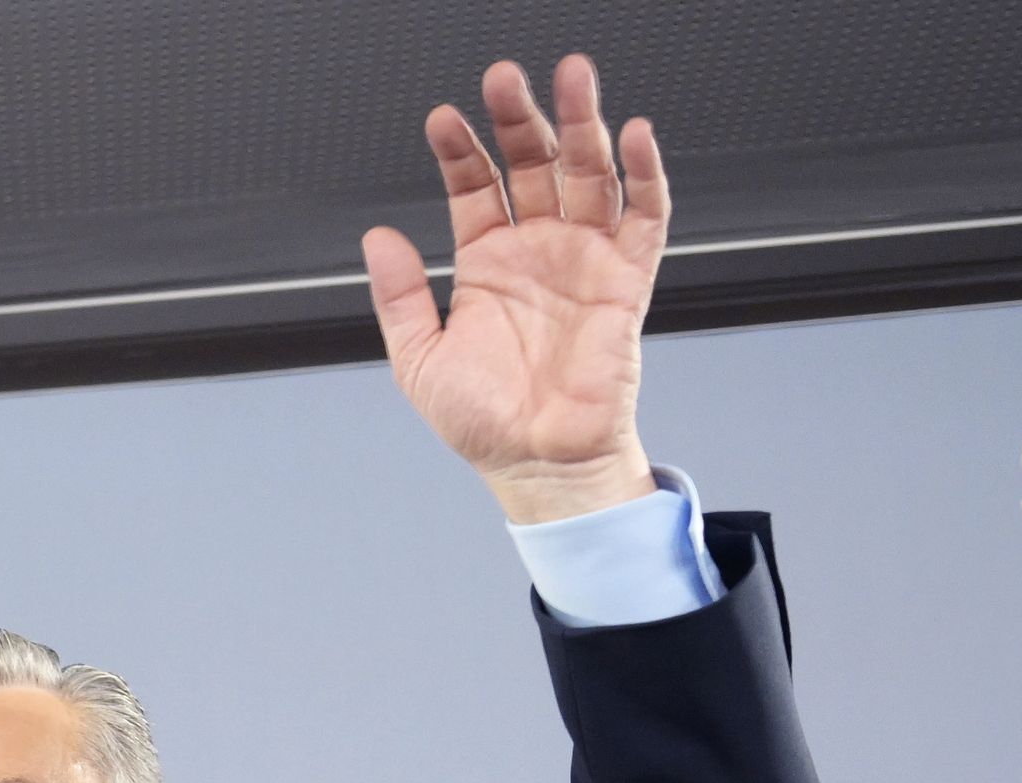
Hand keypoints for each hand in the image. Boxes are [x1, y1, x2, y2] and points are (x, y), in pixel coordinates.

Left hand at [360, 55, 666, 523]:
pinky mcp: (626, 280)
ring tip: (572, 80)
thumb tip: (377, 239)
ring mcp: (584, 258)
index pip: (474, 186)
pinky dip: (644, 174)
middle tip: (506, 78)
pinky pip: (644, 216)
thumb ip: (399, 296)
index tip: (442, 119)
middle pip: (534, 164)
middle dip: (521, 119)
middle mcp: (538, 251)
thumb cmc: (484, 422)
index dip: (460, 151)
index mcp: (487, 263)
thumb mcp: (418, 359)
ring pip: (588, 173)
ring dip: (582, 125)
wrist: (537, 466)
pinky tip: (631, 137)